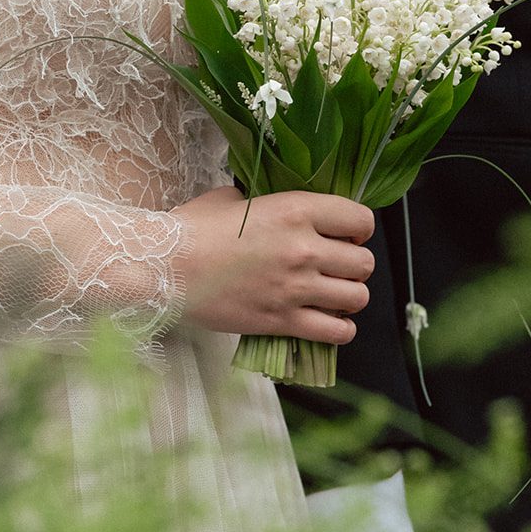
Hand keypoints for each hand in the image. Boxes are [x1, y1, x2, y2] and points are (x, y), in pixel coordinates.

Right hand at [171, 187, 374, 342]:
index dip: (359, 230)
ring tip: (331, 296)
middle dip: (355, 266)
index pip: (361, 219)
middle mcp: (304, 249)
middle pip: (365, 263)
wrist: (165, 268)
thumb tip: (276, 210)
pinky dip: (339, 329)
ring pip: (357, 298)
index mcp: (296, 210)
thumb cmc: (192, 229)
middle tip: (336, 269)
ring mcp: (296, 288)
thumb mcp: (232, 199)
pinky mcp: (282, 321)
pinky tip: (326, 322)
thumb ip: (265, 203)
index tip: (347, 236)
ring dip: (349, 298)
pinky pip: (336, 332)